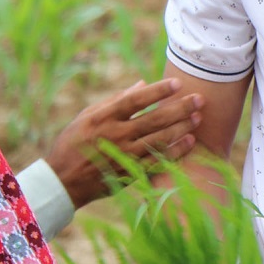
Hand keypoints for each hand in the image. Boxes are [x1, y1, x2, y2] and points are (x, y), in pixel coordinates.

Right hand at [45, 77, 203, 208]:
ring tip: (198, 118)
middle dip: (179, 108)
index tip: (177, 83)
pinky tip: (189, 141)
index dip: (158, 91)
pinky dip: (175, 152)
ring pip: (159, 140)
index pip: (135, 100)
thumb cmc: (75, 142)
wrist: (64, 180)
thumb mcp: (87, 116)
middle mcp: (115, 136)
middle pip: (154, 120)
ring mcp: (124, 156)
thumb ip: (115, 100)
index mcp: (103, 118)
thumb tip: (142, 84)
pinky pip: (158, 161)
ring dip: (181, 128)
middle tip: (200, 99)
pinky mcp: (129, 174)